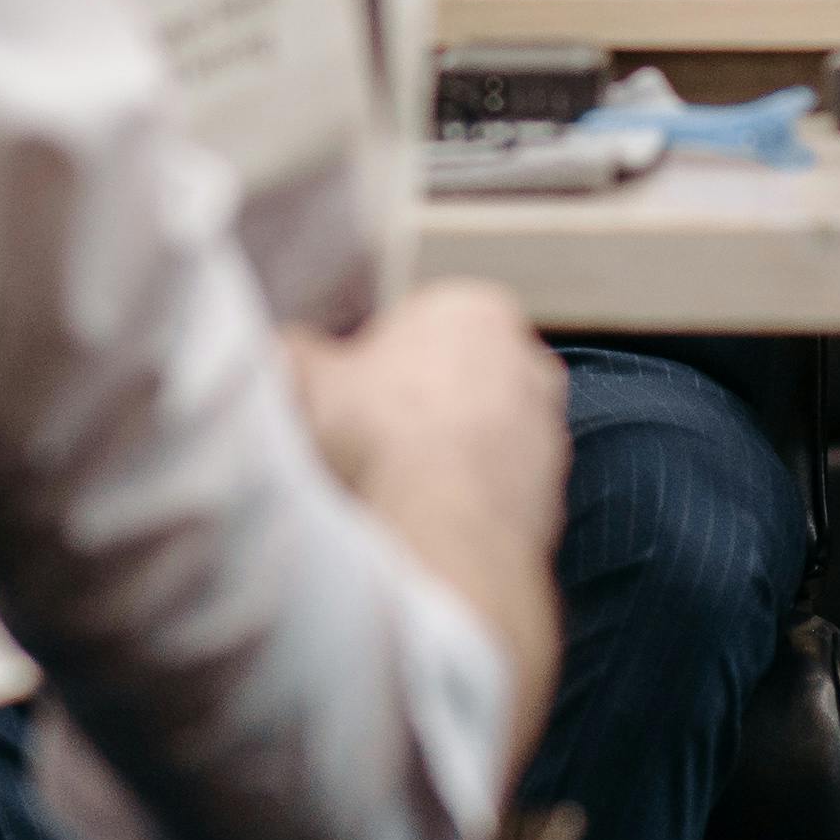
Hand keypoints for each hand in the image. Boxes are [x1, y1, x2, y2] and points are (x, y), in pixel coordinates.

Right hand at [288, 280, 565, 531]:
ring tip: (393, 485)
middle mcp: (525, 359)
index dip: (377, 360)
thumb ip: (296, 351)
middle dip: (419, 404)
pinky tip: (427, 517)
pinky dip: (465, 499)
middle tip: (368, 438)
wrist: (443, 531)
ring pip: (480, 434)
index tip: (350, 393)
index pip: (420, 323)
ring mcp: (546, 429)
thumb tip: (287, 351)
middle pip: (457, 376)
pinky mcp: (552, 491)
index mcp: (472, 307)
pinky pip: (496, 487)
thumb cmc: (380, 437)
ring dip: (445, 454)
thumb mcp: (306, 376)